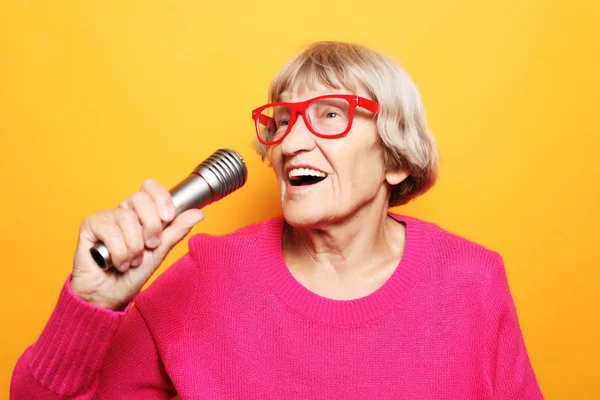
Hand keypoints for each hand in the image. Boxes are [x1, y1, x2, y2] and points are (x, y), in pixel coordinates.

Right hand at [70, 179, 204, 310]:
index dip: (161, 198)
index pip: (150, 188)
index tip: (168, 217)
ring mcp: (105, 218)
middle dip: (151, 226)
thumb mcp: (160, 251)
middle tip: (150, 246)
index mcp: (140, 213)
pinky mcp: (89, 227)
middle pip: (140, 199)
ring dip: (134, 247)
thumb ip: (176, 230)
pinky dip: (118, 252)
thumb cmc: (132, 275)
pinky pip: (109, 231)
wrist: (110, 296)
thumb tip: (198, 213)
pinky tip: (116, 263)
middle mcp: (122, 211)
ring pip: (126, 219)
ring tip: (131, 261)